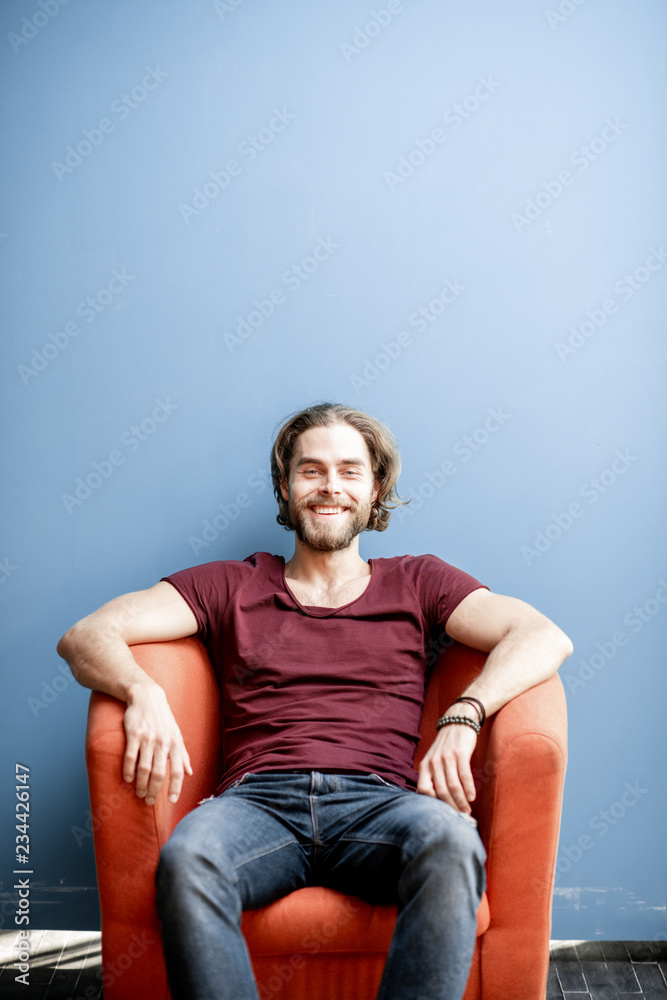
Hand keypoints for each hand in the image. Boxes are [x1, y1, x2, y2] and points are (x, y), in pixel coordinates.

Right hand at [122, 683, 192, 805]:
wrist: (147, 697)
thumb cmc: (163, 719)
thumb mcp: (177, 734)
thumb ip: (183, 755)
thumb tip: (190, 773)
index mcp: (175, 743)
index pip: (177, 771)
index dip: (175, 787)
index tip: (172, 800)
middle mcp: (162, 742)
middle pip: (159, 773)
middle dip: (154, 791)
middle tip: (149, 801)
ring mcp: (147, 738)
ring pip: (144, 768)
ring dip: (141, 784)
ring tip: (140, 793)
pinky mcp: (133, 734)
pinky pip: (130, 757)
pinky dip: (128, 771)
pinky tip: (128, 779)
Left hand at [417, 721, 477, 812]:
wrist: (457, 721)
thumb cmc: (446, 746)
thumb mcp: (433, 759)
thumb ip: (432, 776)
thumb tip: (436, 801)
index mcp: (425, 765)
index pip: (423, 790)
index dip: (433, 804)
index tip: (442, 812)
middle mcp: (433, 762)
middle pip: (441, 792)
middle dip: (451, 807)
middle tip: (459, 816)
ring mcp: (446, 758)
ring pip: (453, 786)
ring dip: (461, 801)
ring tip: (467, 810)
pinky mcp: (460, 753)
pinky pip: (464, 776)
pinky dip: (468, 789)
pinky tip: (472, 797)